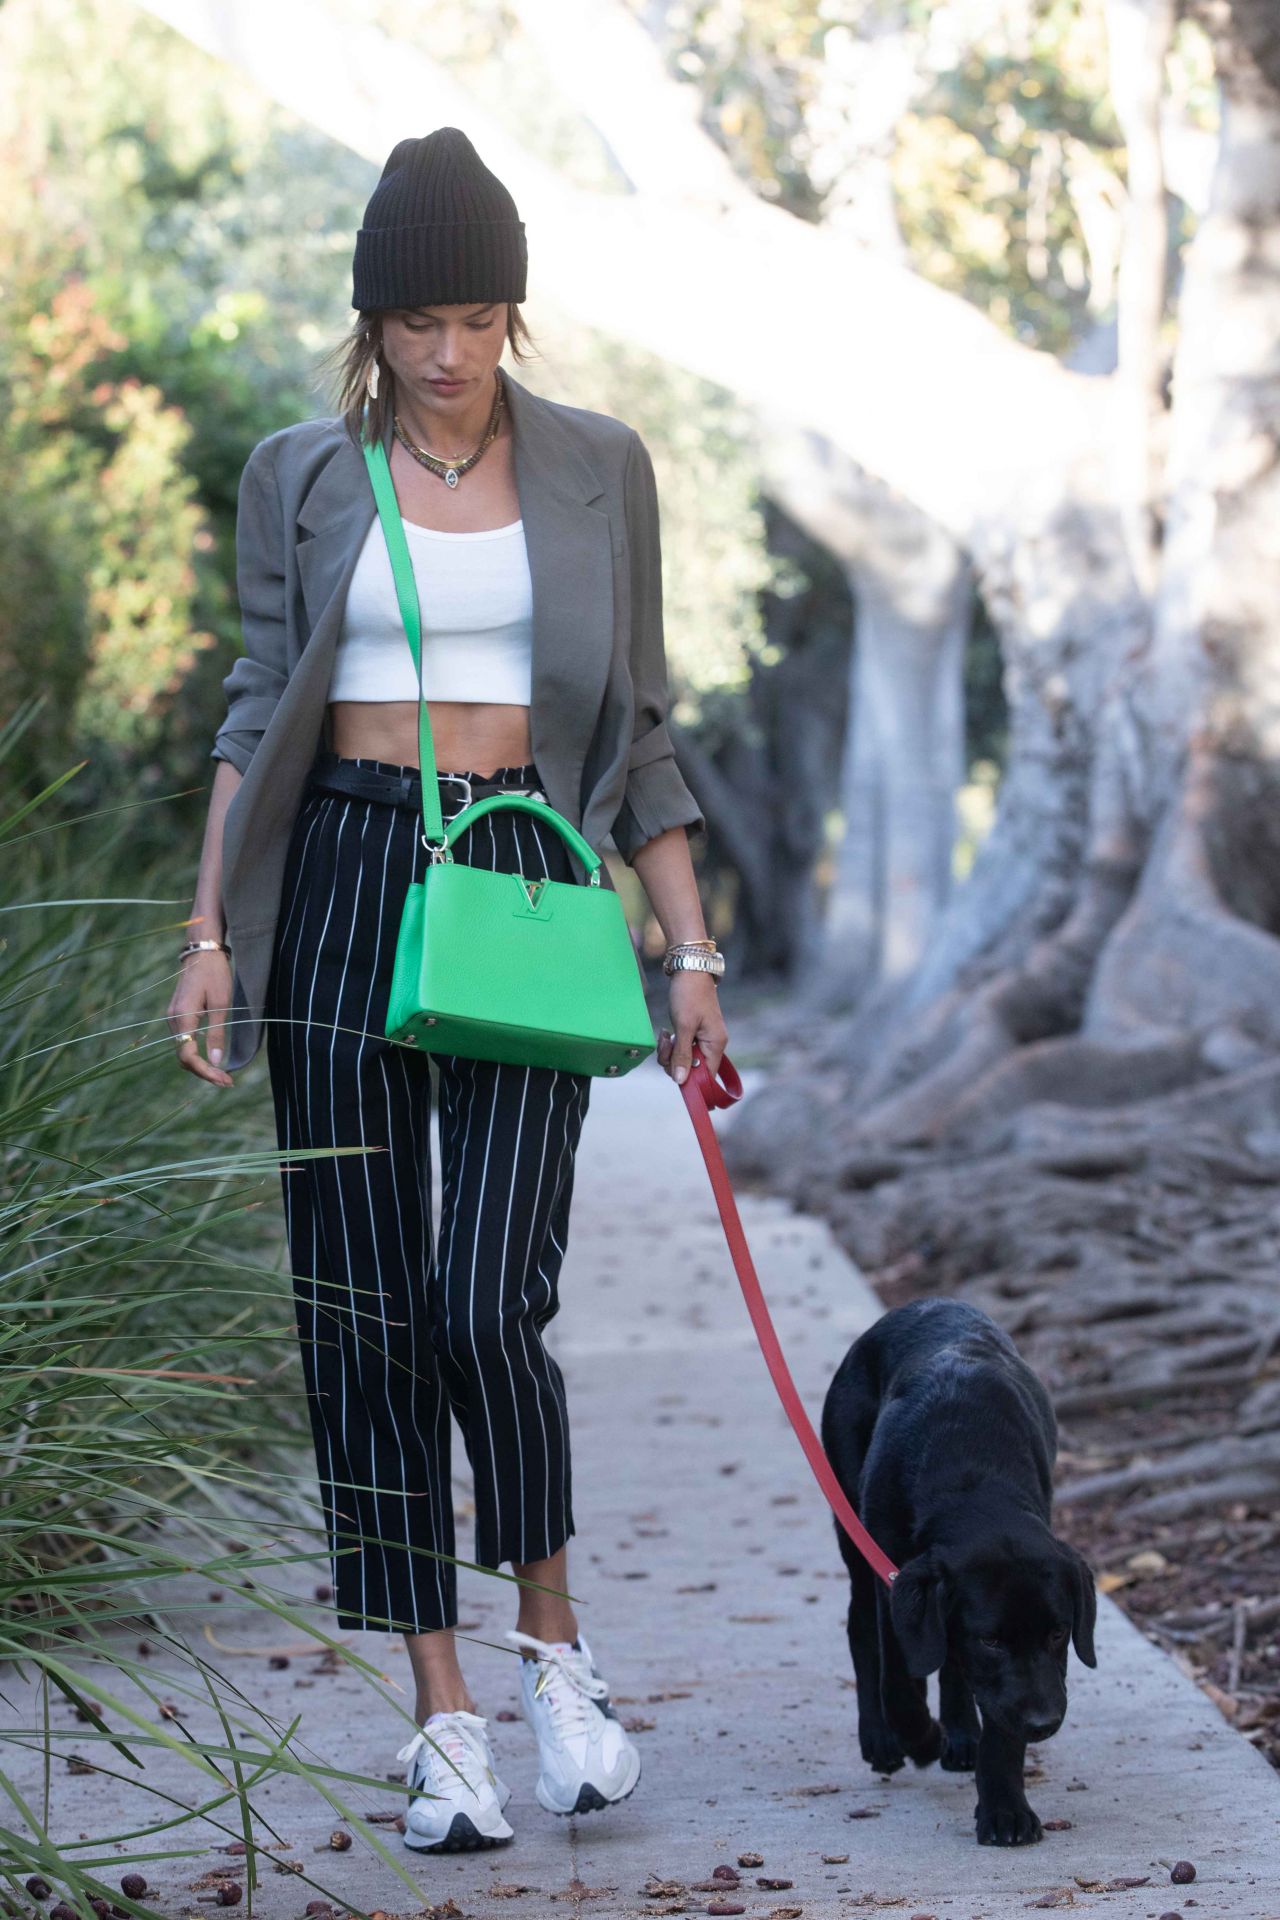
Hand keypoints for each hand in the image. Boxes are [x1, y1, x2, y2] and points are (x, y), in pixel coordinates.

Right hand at [167, 952, 234, 1086]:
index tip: (225, 1079)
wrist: (202, 953)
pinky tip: (212, 1058)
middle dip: (204, 1072)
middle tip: (228, 1081)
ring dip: (201, 1065)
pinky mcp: (177, 1015)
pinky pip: (184, 1040)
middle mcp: (173, 1020)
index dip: (205, 1071)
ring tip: (222, 1074)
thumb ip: (217, 1033)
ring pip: (183, 1050)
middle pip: (184, 1057)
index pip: (187, 1056)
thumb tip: (216, 1060)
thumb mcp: (222, 1004)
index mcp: (183, 1017)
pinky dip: (197, 1052)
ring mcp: (173, 1018)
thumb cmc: (215, 974)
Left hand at [656, 971, 727, 1086]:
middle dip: (674, 1062)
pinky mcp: (692, 1033)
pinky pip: (680, 1048)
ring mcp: (702, 1039)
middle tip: (666, 1046)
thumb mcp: (684, 1026)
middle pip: (692, 1069)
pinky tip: (666, 1032)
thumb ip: (682, 1055)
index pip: (707, 1076)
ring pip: (683, 1060)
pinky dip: (671, 1044)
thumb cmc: (689, 995)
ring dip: (670, 1052)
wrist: (689, 969)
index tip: (674, 1074)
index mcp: (715, 1044)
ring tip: (665, 1036)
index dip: (691, 1081)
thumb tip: (681, 1081)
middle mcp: (711, 1044)